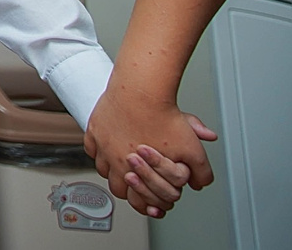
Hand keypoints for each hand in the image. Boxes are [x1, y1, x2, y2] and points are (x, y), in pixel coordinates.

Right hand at [86, 84, 215, 215]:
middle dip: (127, 187)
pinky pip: (91, 147)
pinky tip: (108, 147)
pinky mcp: (94, 128)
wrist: (142, 89)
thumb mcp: (192, 149)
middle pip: (116, 186)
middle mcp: (115, 159)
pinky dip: (98, 151)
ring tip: (123, 165)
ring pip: (102, 168)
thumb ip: (200, 171)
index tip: (148, 199)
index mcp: (137, 170)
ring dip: (112, 170)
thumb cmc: (163, 117)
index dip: (143, 202)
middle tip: (137, 182)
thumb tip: (201, 182)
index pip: (134, 199)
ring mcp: (102, 144)